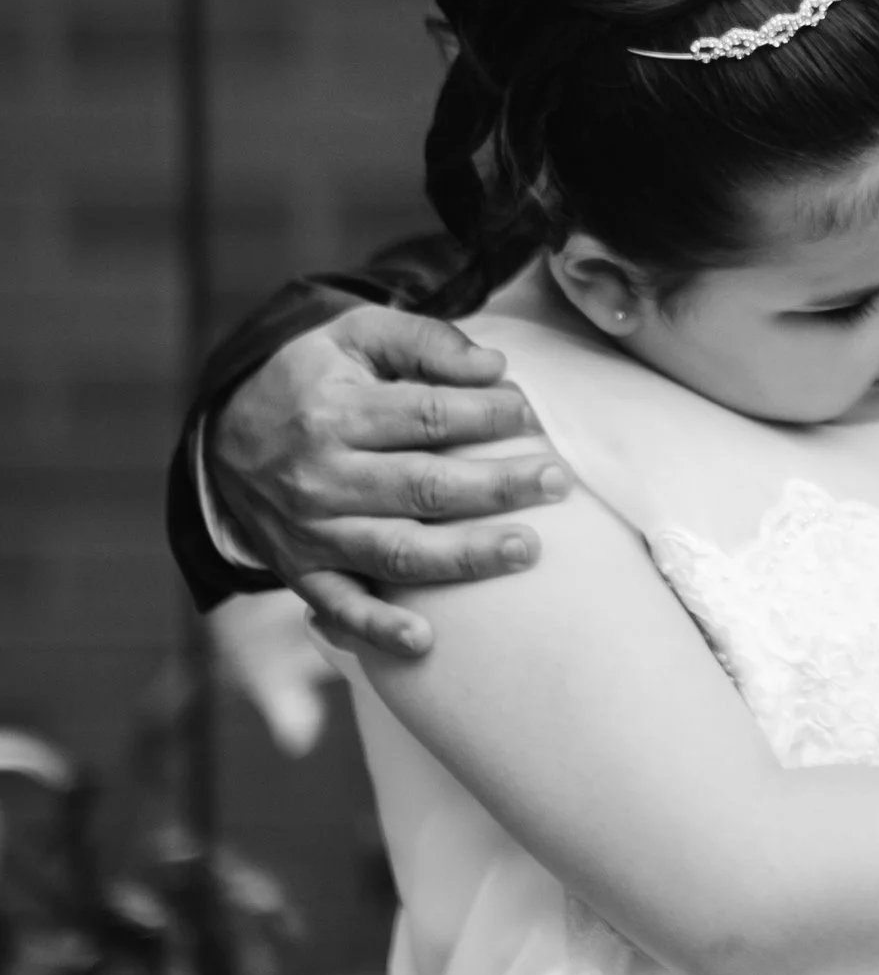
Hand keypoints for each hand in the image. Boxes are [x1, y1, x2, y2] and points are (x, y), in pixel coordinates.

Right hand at [207, 308, 572, 659]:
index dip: (487, 416)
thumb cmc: (313, 375)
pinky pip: (340, 608)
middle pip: (423, 486)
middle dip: (498, 487)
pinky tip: (426, 641)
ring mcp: (309, 531)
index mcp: (335, 412)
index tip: (532, 416)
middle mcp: (319, 476)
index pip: (427, 416)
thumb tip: (496, 368)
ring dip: (464, 557)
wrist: (224, 431)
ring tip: (527, 550)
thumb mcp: (356, 333)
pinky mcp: (300, 572)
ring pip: (395, 552)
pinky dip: (378, 630)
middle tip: (558, 482)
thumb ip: (427, 342)